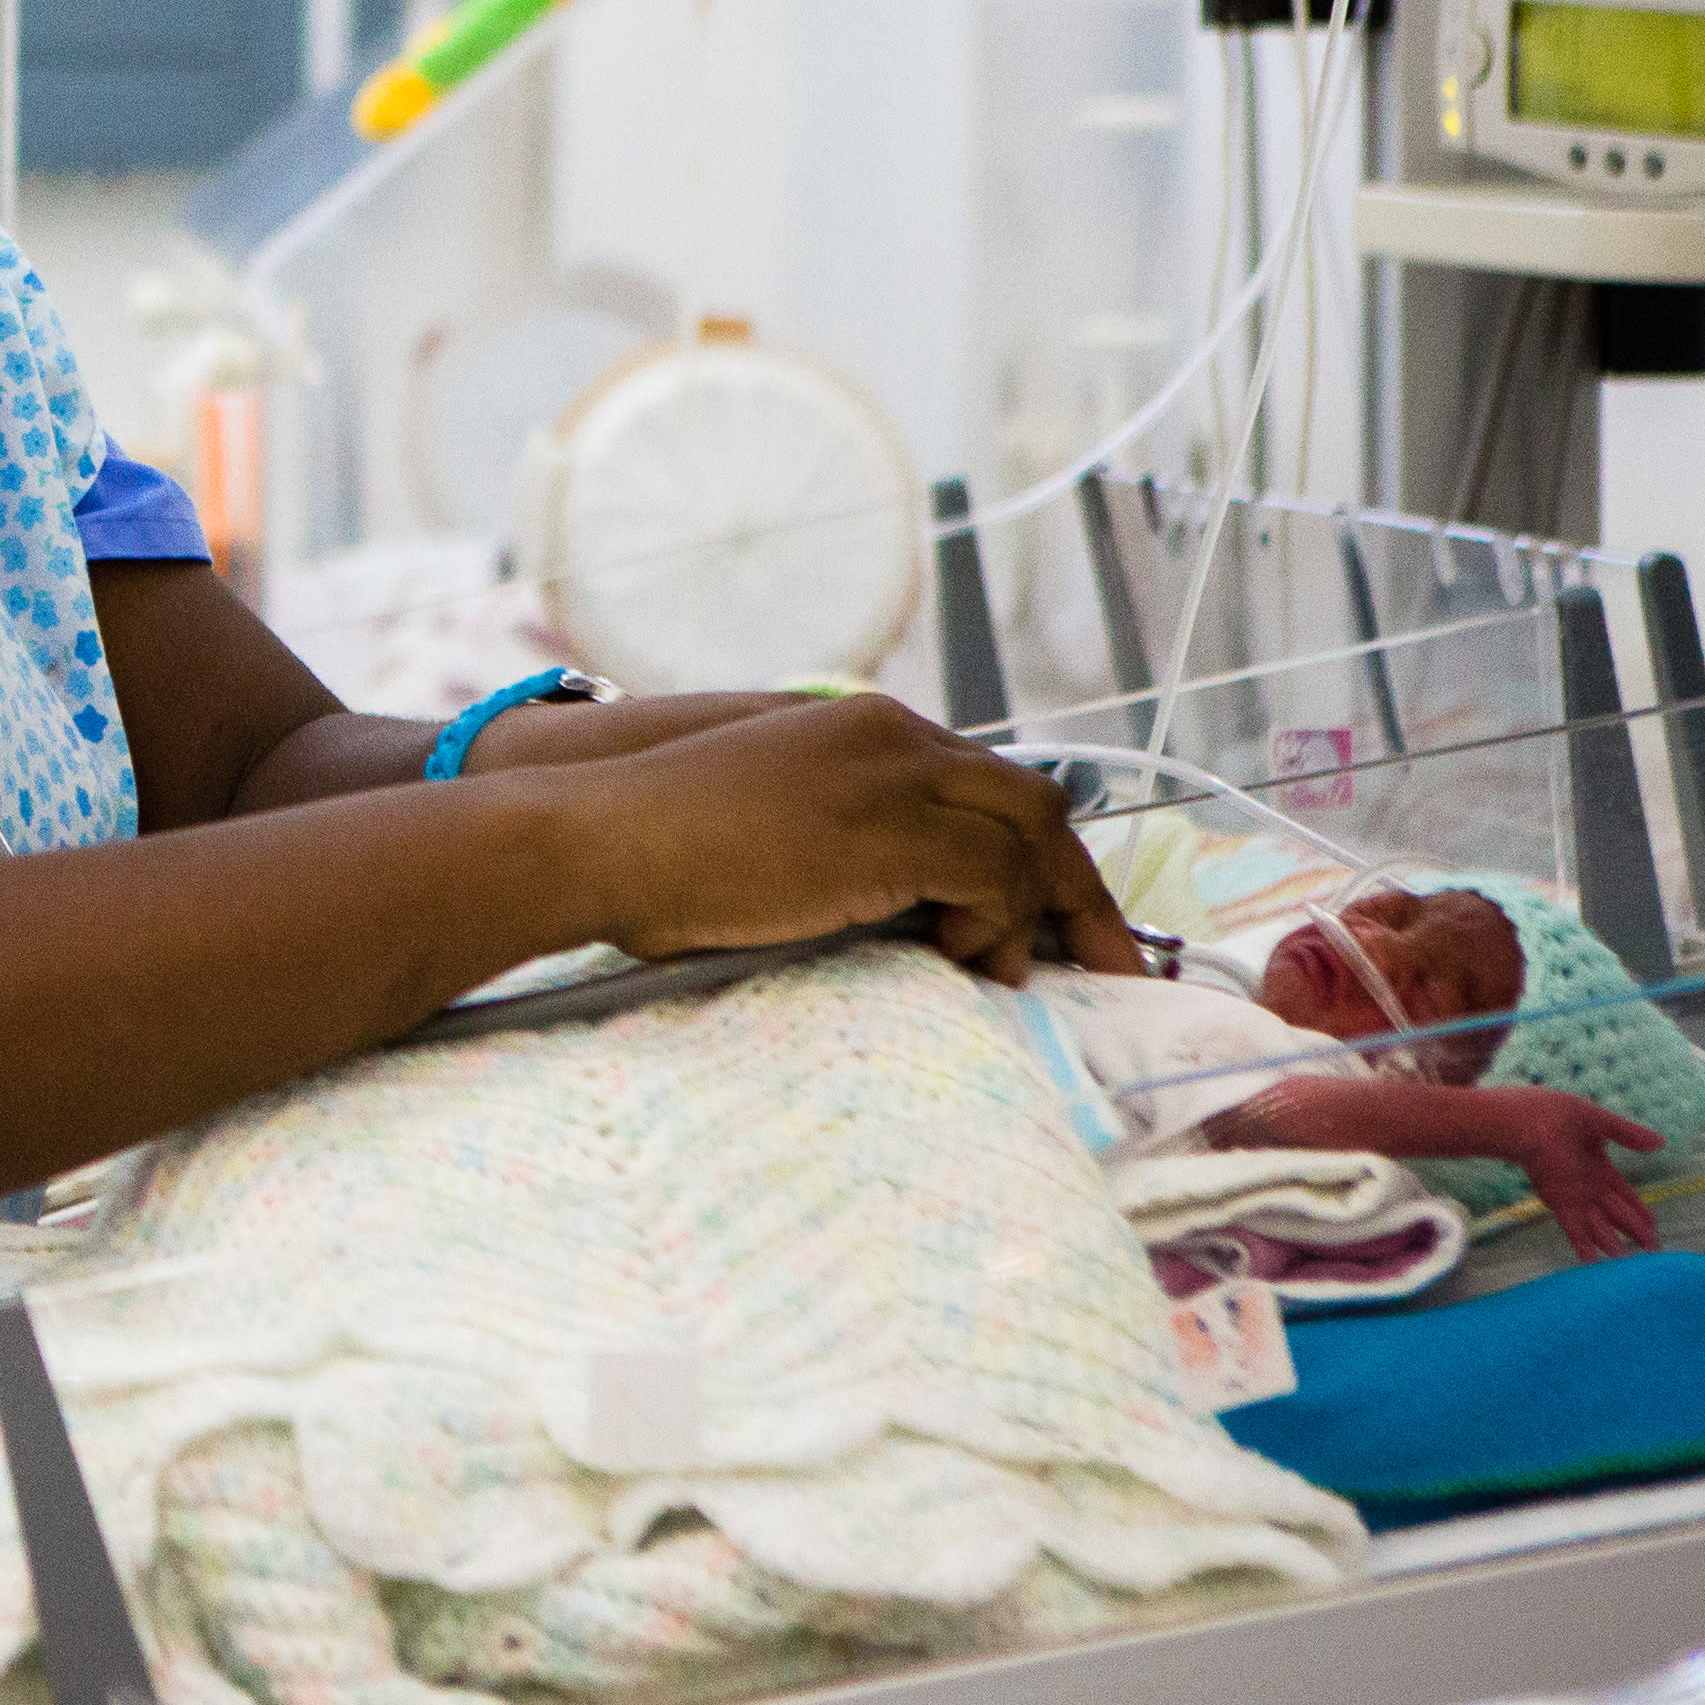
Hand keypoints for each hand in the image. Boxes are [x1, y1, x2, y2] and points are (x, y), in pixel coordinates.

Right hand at [529, 692, 1131, 988]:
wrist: (596, 835)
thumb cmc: (656, 849)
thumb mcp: (772, 825)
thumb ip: (849, 841)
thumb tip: (911, 913)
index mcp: (864, 728)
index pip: (990, 784)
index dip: (1036, 855)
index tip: (1062, 922)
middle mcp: (894, 737)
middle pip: (1037, 804)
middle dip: (1082, 890)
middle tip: (1108, 964)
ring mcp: (895, 777)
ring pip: (1030, 840)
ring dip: (1037, 917)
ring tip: (1006, 976)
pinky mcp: (891, 831)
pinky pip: (996, 879)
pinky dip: (999, 926)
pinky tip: (963, 960)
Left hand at [1487, 1089, 1666, 1259]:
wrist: (1522, 1120)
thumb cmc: (1554, 1113)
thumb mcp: (1597, 1121)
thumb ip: (1627, 1133)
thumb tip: (1661, 1142)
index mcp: (1598, 1166)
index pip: (1624, 1193)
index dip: (1639, 1209)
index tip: (1653, 1226)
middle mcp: (1588, 1186)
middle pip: (1617, 1214)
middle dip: (1635, 1232)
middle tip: (1654, 1251)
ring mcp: (1574, 1196)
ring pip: (1600, 1226)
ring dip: (1613, 1245)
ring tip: (1629, 1265)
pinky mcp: (1560, 1203)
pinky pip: (1576, 1229)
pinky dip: (1584, 1246)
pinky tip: (1593, 1264)